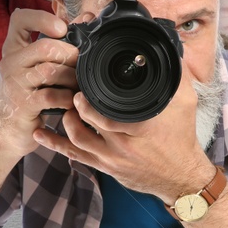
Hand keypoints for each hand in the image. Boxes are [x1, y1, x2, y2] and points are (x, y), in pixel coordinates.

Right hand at [0, 12, 78, 160]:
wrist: (6, 131)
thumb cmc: (29, 96)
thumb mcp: (36, 68)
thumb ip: (56, 46)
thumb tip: (86, 18)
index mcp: (14, 49)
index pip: (20, 19)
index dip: (43, 18)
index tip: (62, 29)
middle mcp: (11, 63)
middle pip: (46, 47)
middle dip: (71, 55)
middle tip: (80, 67)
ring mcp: (15, 83)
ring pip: (52, 71)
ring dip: (72, 79)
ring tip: (77, 86)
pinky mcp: (24, 104)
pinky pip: (53, 96)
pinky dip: (68, 99)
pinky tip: (70, 102)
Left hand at [33, 67, 214, 204]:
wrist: (182, 177)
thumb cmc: (182, 138)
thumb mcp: (186, 103)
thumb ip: (177, 76)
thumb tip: (172, 50)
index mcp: (140, 127)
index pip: (106, 111)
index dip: (89, 99)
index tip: (83, 85)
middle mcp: (123, 144)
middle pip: (87, 122)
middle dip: (75, 105)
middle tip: (71, 91)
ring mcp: (112, 158)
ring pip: (77, 139)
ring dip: (65, 121)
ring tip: (65, 107)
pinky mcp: (106, 168)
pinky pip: (75, 156)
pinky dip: (55, 144)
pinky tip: (42, 133)